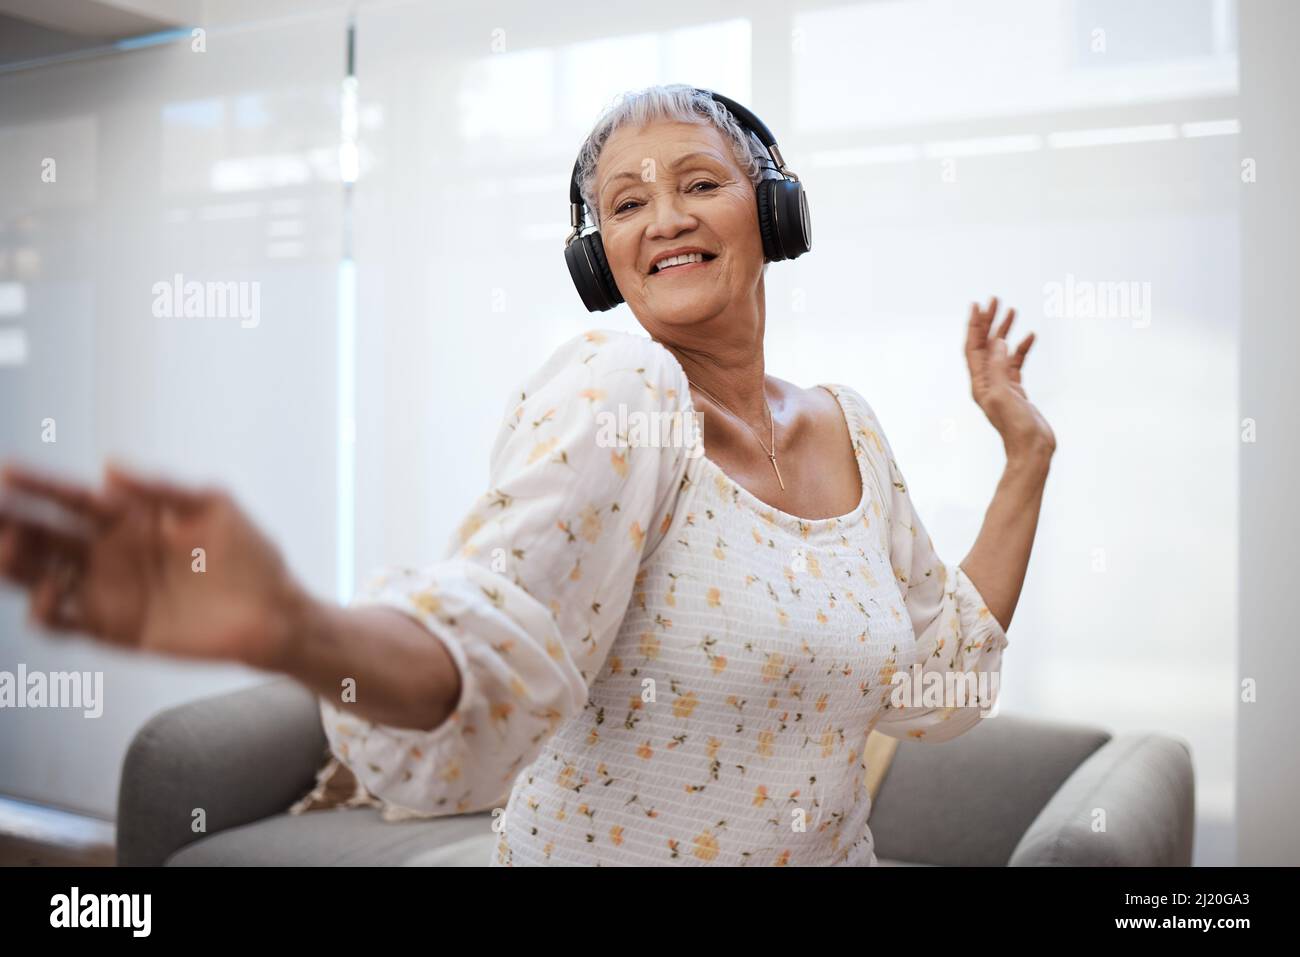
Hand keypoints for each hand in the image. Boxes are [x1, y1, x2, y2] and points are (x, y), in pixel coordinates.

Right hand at [0, 460, 309, 670]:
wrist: (274, 612)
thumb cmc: (249, 555)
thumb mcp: (213, 507)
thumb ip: (162, 488)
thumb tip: (108, 466)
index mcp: (130, 518)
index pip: (72, 497)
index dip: (39, 484)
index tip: (8, 471)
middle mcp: (110, 552)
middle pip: (45, 535)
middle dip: (11, 523)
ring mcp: (108, 591)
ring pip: (43, 575)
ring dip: (16, 565)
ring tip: (4, 550)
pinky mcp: (114, 629)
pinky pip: (64, 621)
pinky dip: (46, 610)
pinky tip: (46, 595)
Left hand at [965, 295, 1056, 461]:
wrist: (1032, 449)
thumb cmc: (1016, 427)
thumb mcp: (1004, 395)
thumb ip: (999, 367)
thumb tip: (998, 341)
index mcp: (980, 383)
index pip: (973, 347)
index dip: (975, 325)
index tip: (978, 305)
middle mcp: (987, 382)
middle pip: (985, 345)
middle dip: (989, 322)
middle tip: (996, 300)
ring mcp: (1002, 385)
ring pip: (1001, 351)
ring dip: (1005, 331)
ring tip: (1012, 311)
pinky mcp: (1016, 389)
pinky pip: (1016, 362)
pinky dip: (1021, 348)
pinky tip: (1030, 336)